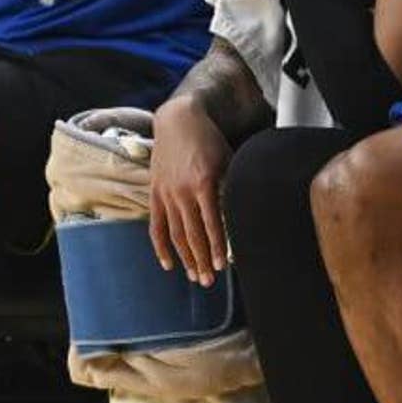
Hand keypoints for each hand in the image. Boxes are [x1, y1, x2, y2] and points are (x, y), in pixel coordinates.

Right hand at [149, 96, 232, 285]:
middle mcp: (183, 191)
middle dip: (202, 260)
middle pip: (192, 234)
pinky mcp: (155, 193)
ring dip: (186, 258)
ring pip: (176, 234)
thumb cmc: (210, 140)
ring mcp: (166, 193)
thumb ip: (234, 186)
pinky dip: (161, 247)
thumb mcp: (229, 159)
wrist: (178, 120)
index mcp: (205, 182)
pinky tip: (169, 265)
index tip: (223, 266)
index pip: (212, 222)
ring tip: (196, 277)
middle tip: (210, 281)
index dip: (217, 246)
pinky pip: (157, 226)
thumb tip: (246, 213)